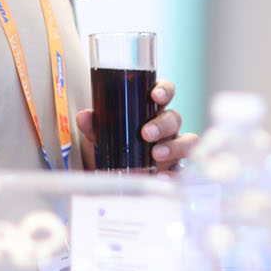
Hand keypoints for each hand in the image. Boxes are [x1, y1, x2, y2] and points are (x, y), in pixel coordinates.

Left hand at [76, 78, 198, 170]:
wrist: (109, 179)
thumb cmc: (109, 149)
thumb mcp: (98, 137)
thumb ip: (93, 126)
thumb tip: (84, 117)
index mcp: (149, 110)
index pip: (164, 93)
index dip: (164, 90)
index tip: (155, 95)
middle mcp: (165, 126)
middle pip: (174, 117)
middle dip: (162, 124)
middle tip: (146, 133)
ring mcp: (173, 146)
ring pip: (187, 140)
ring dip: (174, 146)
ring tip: (156, 155)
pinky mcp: (175, 167)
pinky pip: (184, 167)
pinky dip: (176, 172)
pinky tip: (164, 176)